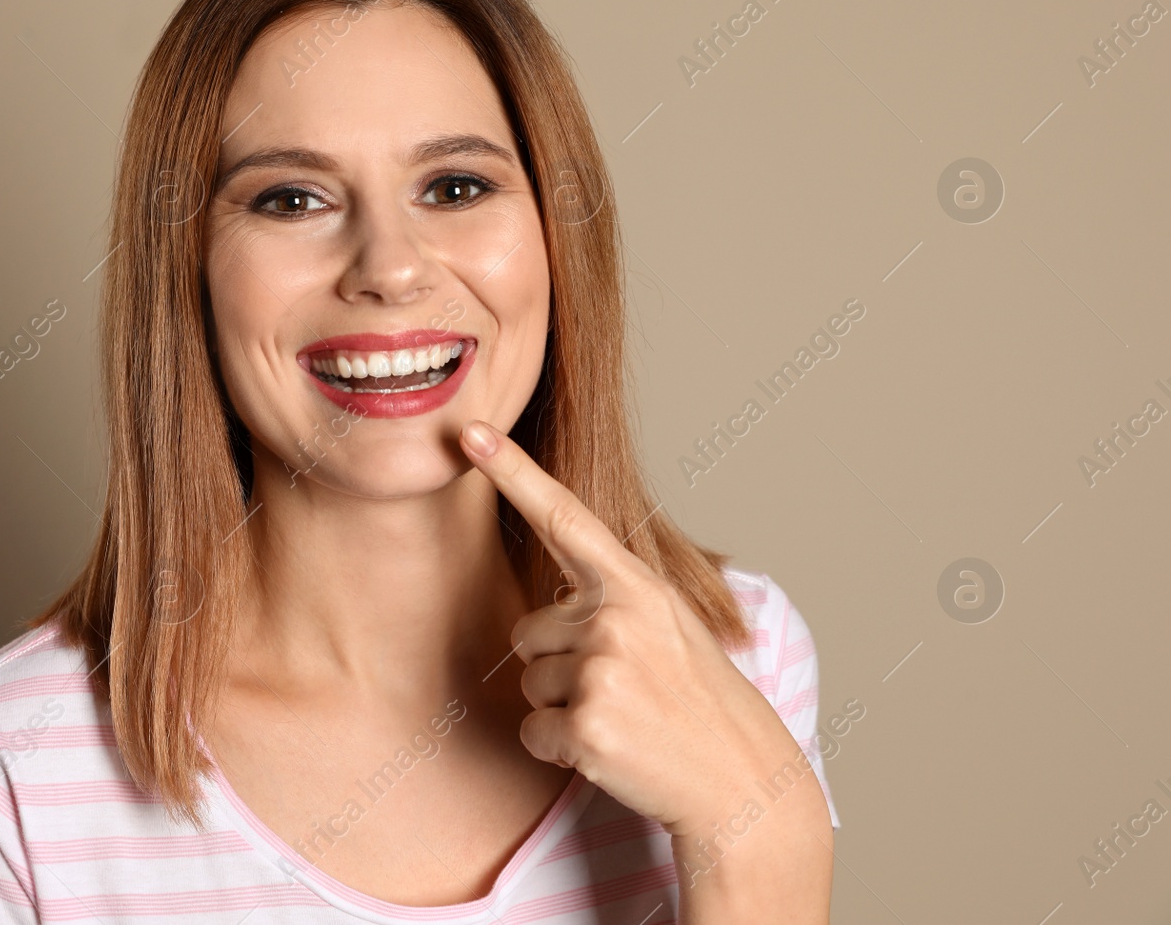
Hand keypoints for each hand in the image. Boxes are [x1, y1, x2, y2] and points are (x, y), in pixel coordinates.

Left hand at [458, 419, 828, 841]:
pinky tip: (613, 749)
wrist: (741, 779)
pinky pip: (533, 731)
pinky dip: (561, 748)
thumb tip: (542, 612)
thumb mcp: (668, 626)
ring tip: (626, 717)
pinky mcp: (586, 726)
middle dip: (562, 664)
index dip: (513, 472)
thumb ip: (609, 601)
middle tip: (625, 689)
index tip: (471, 434)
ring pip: (530, 683)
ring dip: (565, 708)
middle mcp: (615, 619)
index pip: (563, 517)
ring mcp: (600, 671)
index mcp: (636, 585)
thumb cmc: (698, 700)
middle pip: (531, 632)